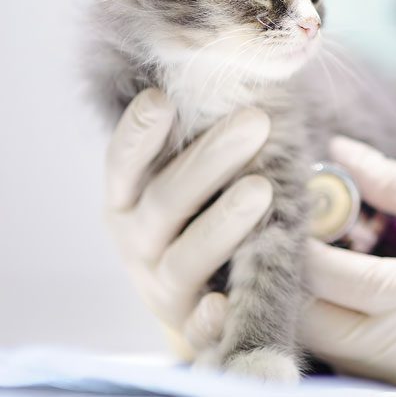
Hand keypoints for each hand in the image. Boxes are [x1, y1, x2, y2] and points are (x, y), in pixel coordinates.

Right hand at [104, 88, 272, 357]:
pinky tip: (223, 303)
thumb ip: (206, 135)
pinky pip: (198, 325)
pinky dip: (207, 317)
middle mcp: (137, 241)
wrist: (209, 290)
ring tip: (262, 190)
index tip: (162, 99)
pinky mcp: (191, 326)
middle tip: (255, 120)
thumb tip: (249, 78)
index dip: (139, 132)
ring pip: (186, 258)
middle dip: (211, 159)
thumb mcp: (197, 174)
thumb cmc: (205, 210)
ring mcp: (162, 285)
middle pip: (166, 200)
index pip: (124, 162)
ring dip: (222, 224)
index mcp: (129, 198)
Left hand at [301, 138, 395, 386]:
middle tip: (296, 227)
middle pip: (313, 326)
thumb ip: (394, 182)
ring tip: (327, 250)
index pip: (321, 278)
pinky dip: (349, 323)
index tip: (284, 198)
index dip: (293, 237)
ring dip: (318, 304)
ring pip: (335, 348)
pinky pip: (366, 358)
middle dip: (293, 279)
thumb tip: (339, 154)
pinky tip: (358, 283)